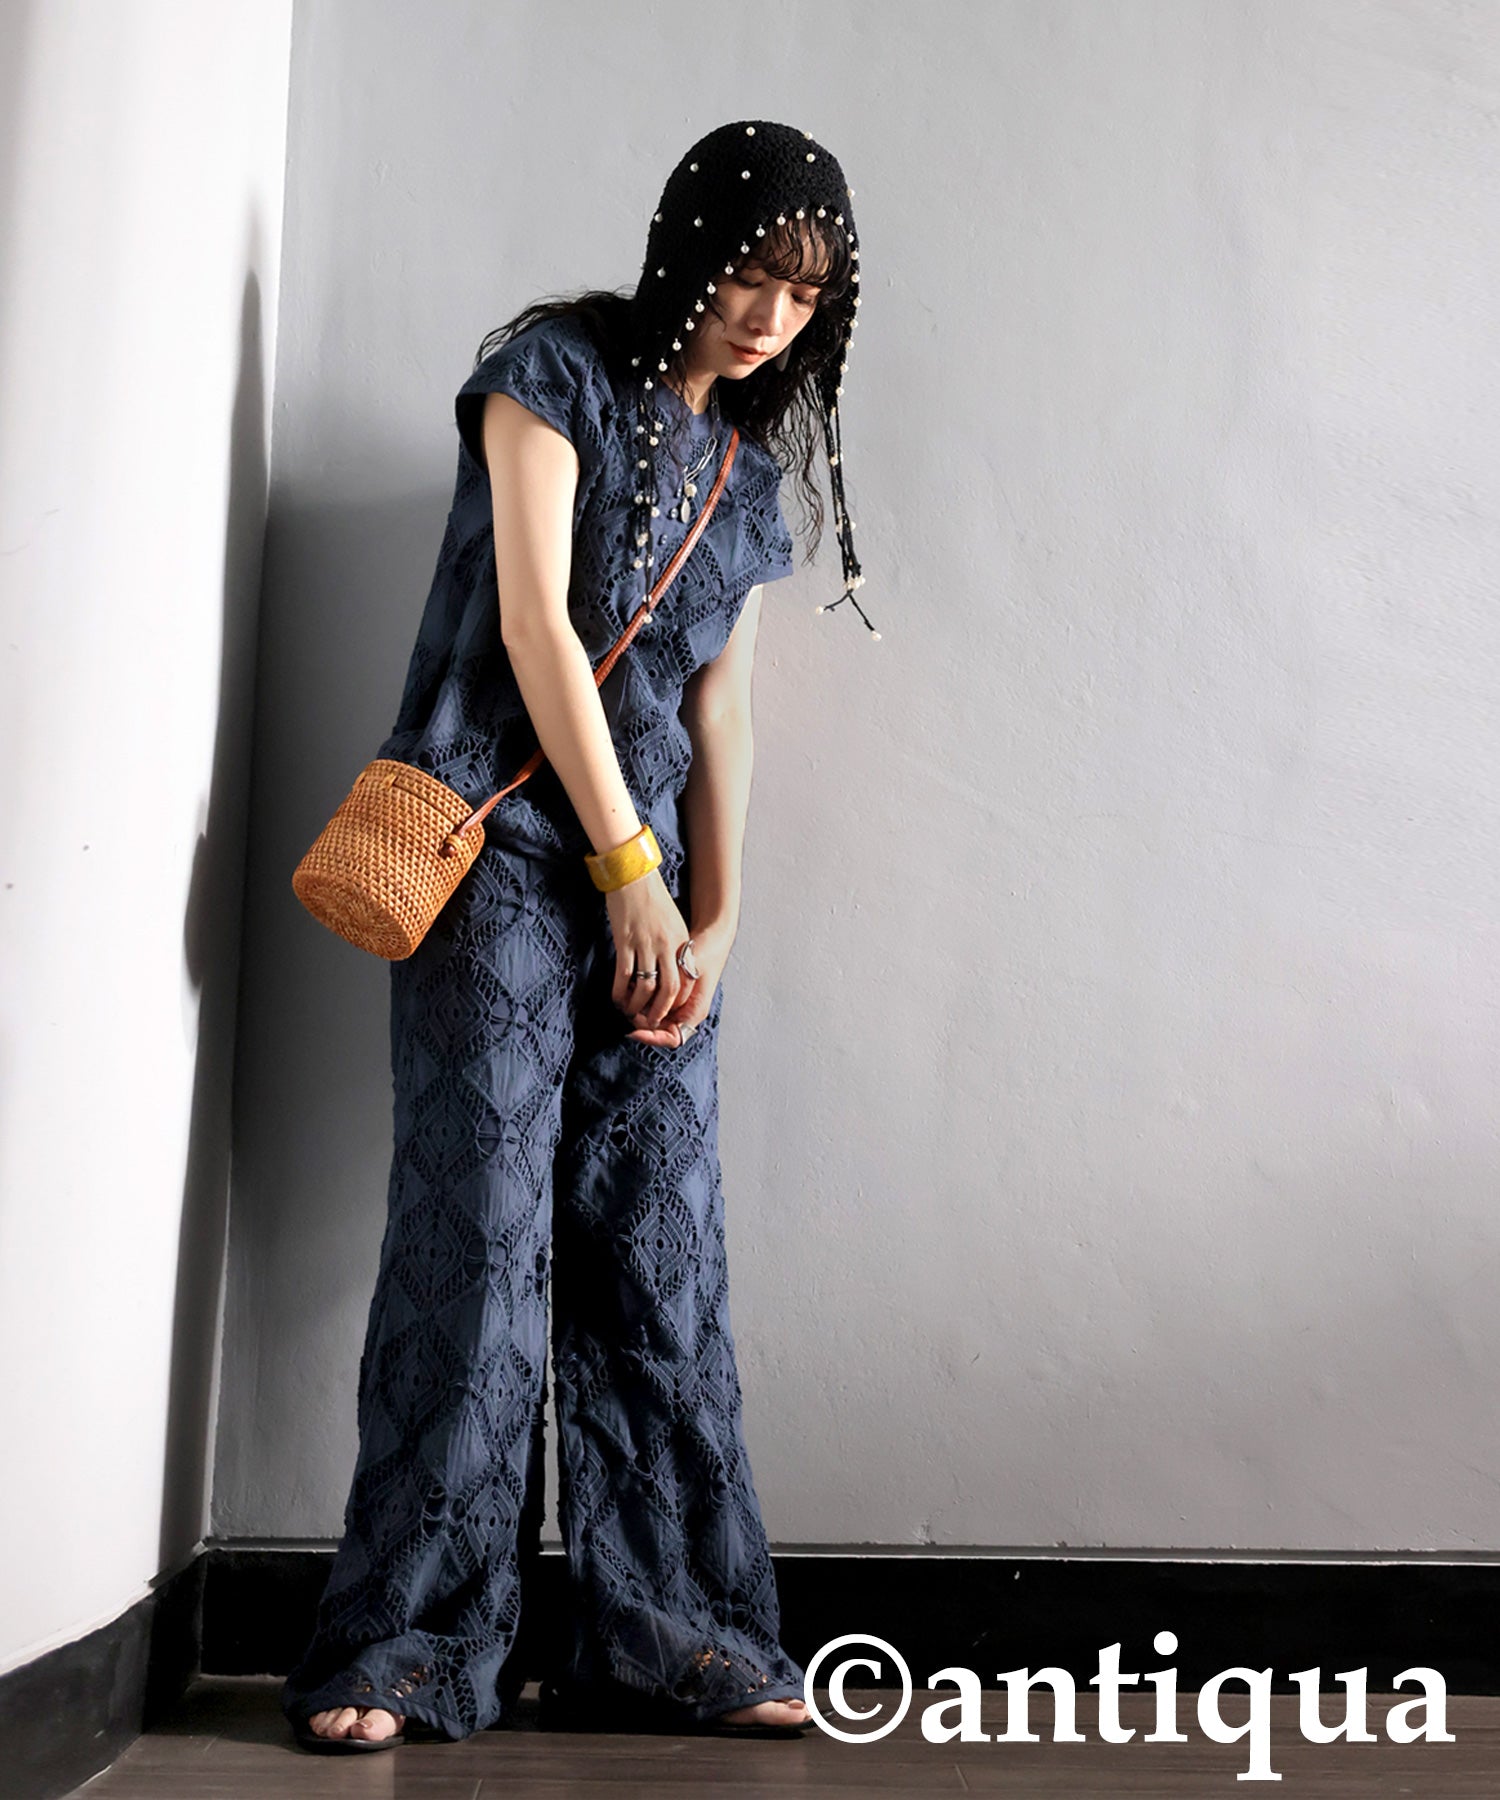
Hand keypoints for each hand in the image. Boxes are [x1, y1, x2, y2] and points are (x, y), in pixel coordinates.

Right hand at [604, 869, 692, 1030]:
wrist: (633, 874)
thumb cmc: (651, 897)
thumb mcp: (672, 921)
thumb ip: (673, 944)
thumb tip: (669, 968)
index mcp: (681, 941)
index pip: (686, 979)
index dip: (677, 1000)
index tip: (668, 1010)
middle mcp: (667, 945)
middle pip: (669, 989)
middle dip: (660, 1010)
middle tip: (651, 1021)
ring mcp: (646, 944)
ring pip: (646, 986)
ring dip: (638, 1005)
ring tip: (631, 1013)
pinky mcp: (625, 941)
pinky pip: (624, 975)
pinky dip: (620, 992)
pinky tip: (616, 999)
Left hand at [624, 915, 734, 1047]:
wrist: (712, 935)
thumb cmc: (705, 953)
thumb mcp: (690, 973)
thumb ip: (674, 993)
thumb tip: (654, 1012)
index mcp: (695, 1012)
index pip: (672, 1038)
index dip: (652, 1037)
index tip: (634, 1030)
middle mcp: (687, 1012)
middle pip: (659, 1029)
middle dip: (641, 1023)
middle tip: (625, 1011)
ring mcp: (679, 1003)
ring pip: (653, 1016)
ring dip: (639, 1011)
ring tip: (624, 1001)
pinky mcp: (671, 992)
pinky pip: (653, 1002)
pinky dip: (641, 998)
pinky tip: (630, 989)